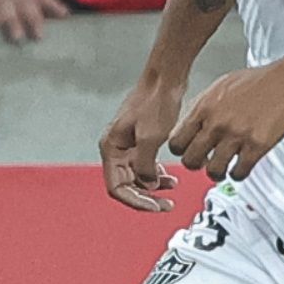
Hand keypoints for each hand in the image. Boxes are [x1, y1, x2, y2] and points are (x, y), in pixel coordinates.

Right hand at [100, 79, 184, 211]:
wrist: (166, 78)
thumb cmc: (156, 102)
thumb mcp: (150, 138)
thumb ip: (145, 166)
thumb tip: (148, 185)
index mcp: (111, 148)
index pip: (116, 187)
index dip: (135, 201)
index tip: (155, 206)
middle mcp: (116, 147)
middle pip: (126, 184)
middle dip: (146, 196)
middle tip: (168, 205)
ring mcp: (128, 143)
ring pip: (137, 176)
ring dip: (153, 186)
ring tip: (173, 188)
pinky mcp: (140, 139)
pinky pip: (144, 164)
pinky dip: (156, 173)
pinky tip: (171, 176)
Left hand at [168, 65, 283, 182]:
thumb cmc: (258, 81)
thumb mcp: (221, 86)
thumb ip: (204, 106)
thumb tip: (193, 123)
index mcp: (205, 107)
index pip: (176, 141)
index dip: (181, 151)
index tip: (188, 151)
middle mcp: (217, 123)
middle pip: (190, 160)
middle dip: (196, 165)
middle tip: (204, 163)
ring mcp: (236, 136)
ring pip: (213, 171)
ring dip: (217, 173)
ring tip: (224, 168)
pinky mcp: (256, 146)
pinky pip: (238, 172)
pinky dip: (238, 173)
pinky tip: (242, 166)